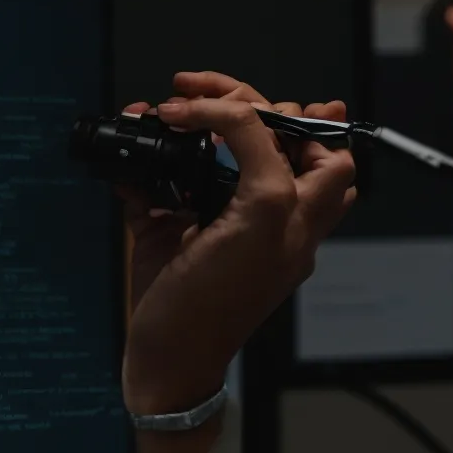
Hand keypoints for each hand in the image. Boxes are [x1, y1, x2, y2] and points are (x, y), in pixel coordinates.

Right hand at [120, 73, 355, 419]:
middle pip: (263, 139)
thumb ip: (262, 157)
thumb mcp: (263, 218)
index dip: (293, 117)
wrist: (165, 360)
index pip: (319, 149)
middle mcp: (262, 213)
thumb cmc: (220, 302)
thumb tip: (233, 114)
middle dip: (233, 102)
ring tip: (165, 109)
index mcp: (297, 215)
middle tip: (194, 92)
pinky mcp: (168, 230)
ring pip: (210, 153)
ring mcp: (214, 219)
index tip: (247, 108)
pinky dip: (143, 154)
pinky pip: (159, 182)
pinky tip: (133, 133)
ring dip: (188, 120)